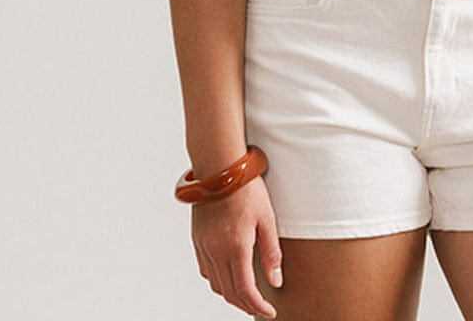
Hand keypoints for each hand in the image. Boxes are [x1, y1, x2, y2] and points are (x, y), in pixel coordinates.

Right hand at [191, 174, 283, 316]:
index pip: (245, 290)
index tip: (269, 311)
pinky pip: (205, 269)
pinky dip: (217, 279)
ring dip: (230, 294)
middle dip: (245, 304)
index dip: (258, 305)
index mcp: (235, 246)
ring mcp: (204, 245)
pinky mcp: (197, 238)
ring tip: (246, 294)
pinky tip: (228, 274)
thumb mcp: (267, 218)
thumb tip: (275, 281)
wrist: (220, 165)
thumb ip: (271, 252)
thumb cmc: (246, 187)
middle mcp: (216, 250)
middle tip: (259, 306)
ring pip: (215, 283)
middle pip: (228, 292)